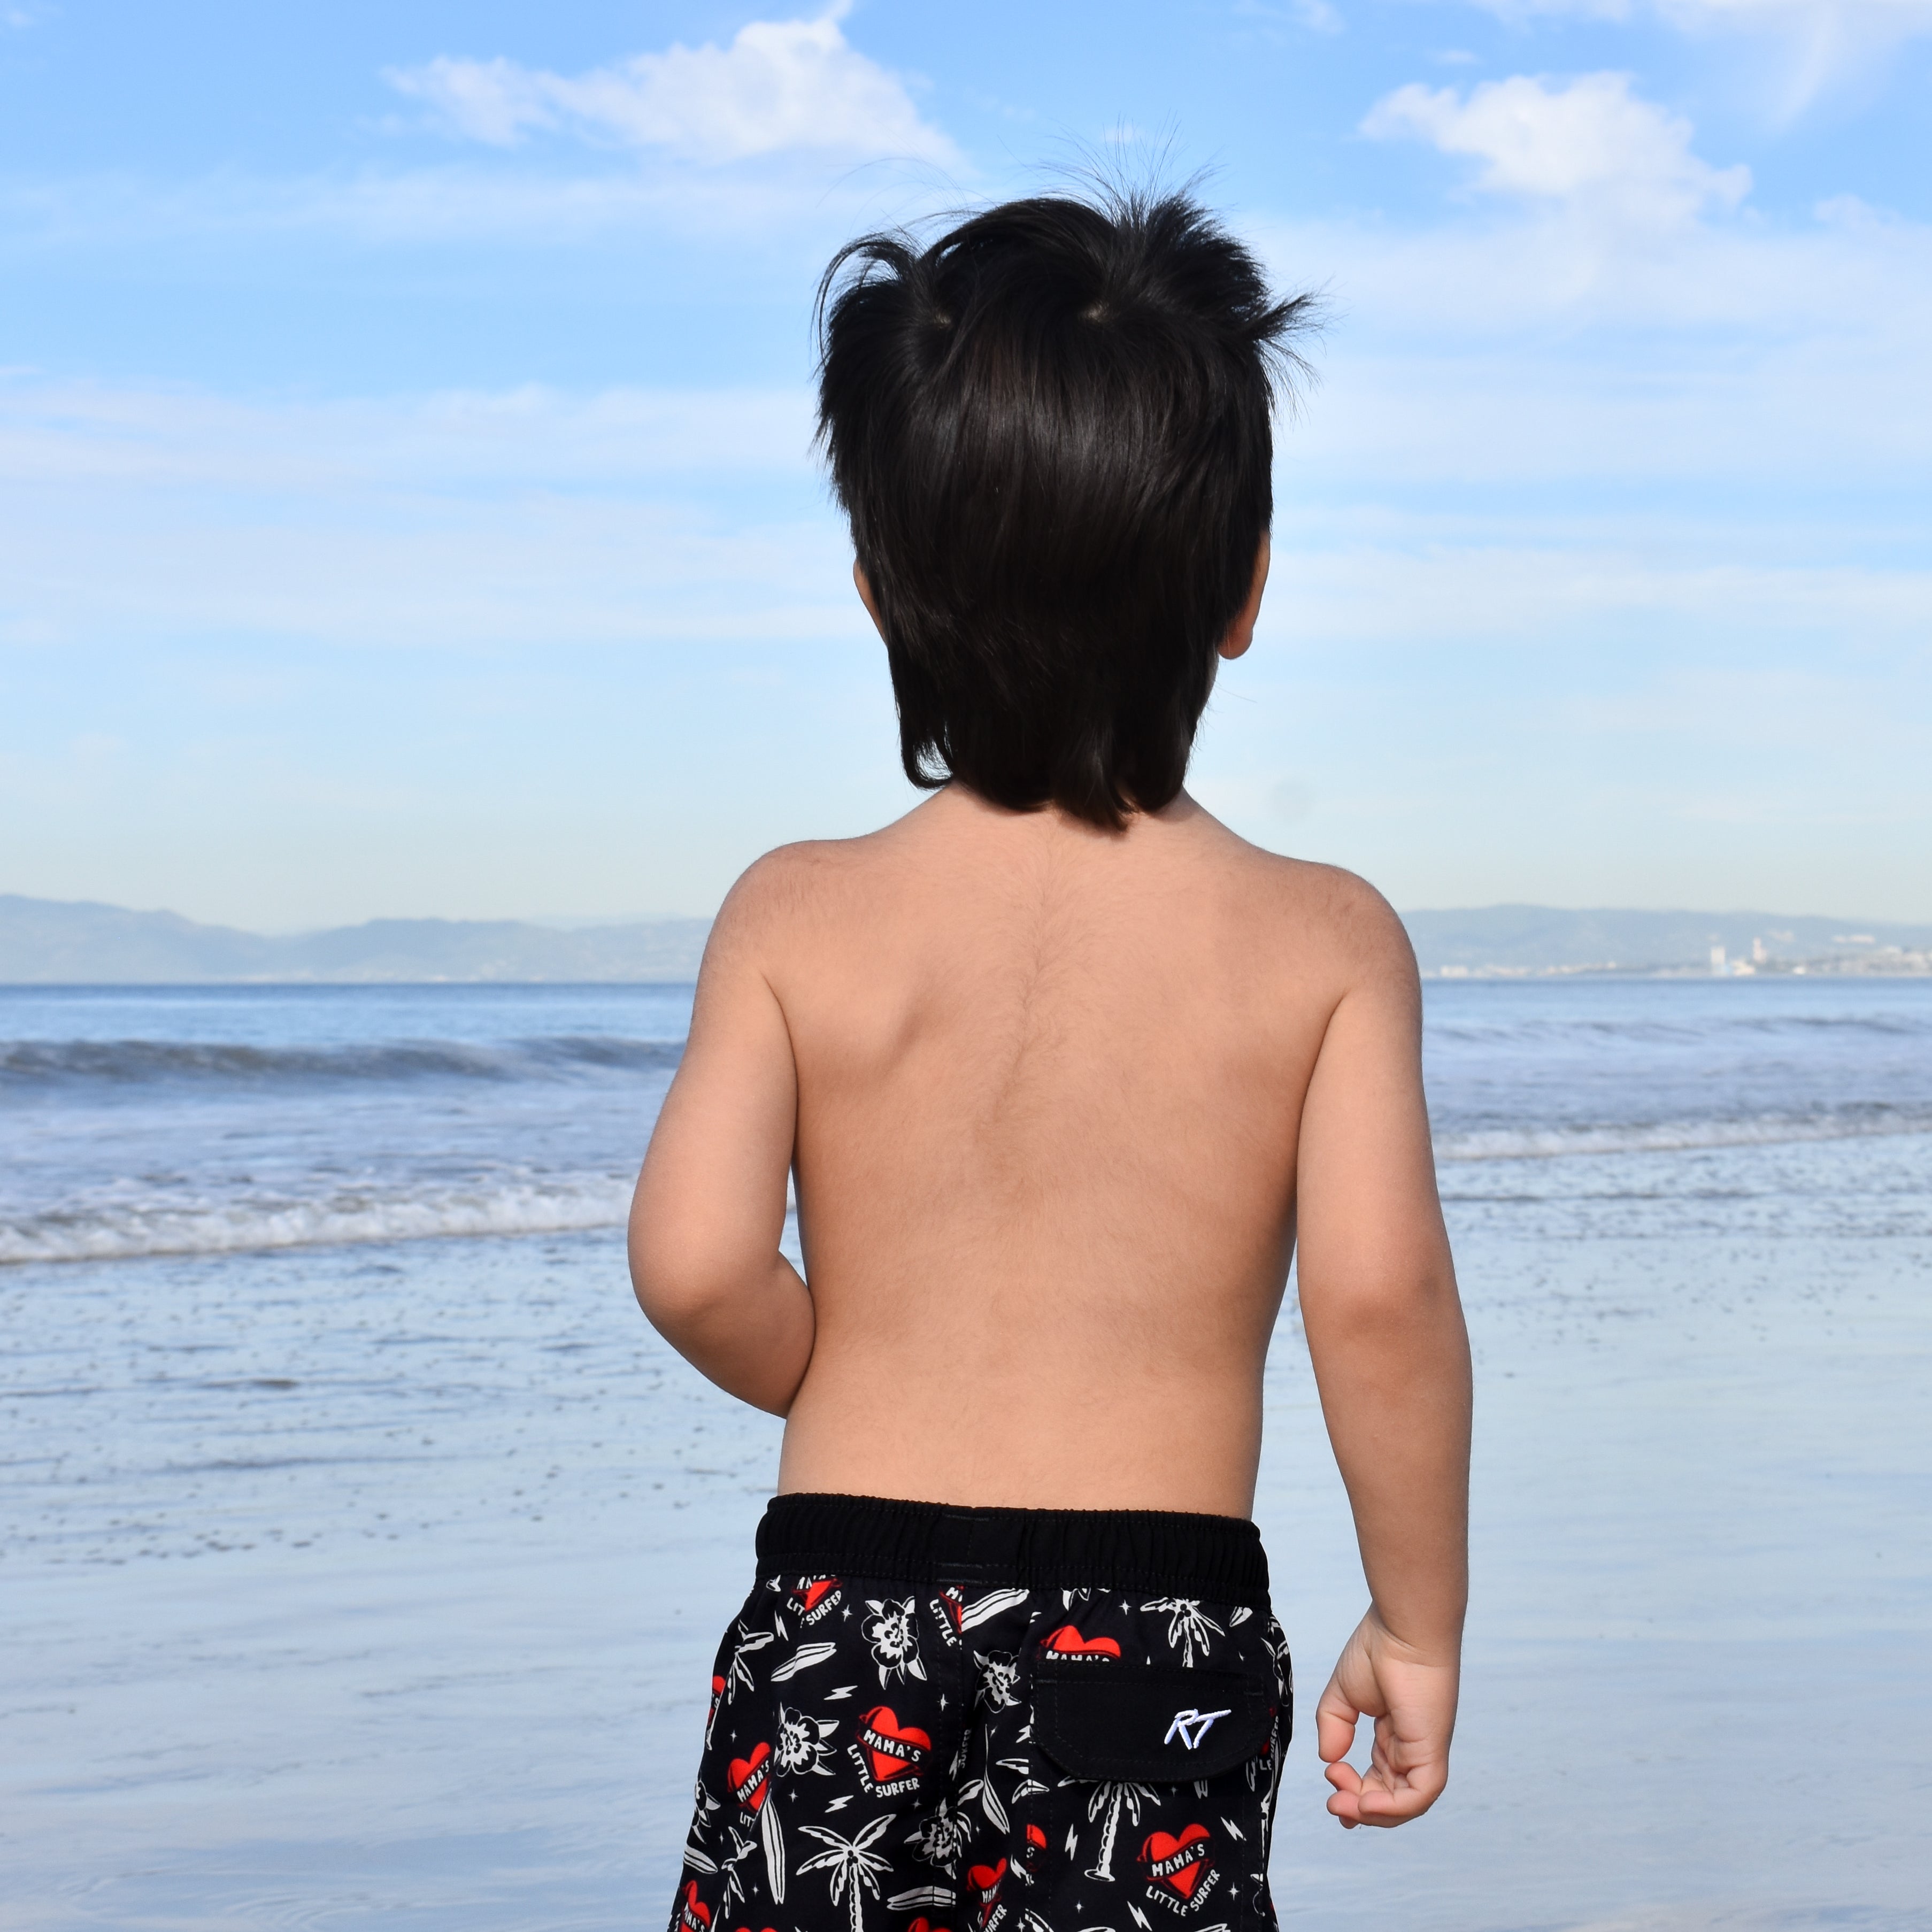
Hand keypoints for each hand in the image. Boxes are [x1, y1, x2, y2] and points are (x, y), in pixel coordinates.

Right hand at [1315, 1606, 1459, 1827]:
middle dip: (1358, 1807)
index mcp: (1392, 1734)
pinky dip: (1393, 1808)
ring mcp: (1423, 1751)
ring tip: (1341, 1803)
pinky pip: (1419, 1795)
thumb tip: (1329, 1759)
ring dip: (1371, 1813)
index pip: (1379, 1780)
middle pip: (1389, 1797)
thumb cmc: (1377, 1650)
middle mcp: (1410, 1747)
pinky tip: (1364, 1802)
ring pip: (1405, 1804)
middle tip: (1332, 1802)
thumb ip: (1333, 1727)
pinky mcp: (1432, 1751)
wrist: (1402, 1628)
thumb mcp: (1342, 1694)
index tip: (1331, 1795)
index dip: (1356, 1796)